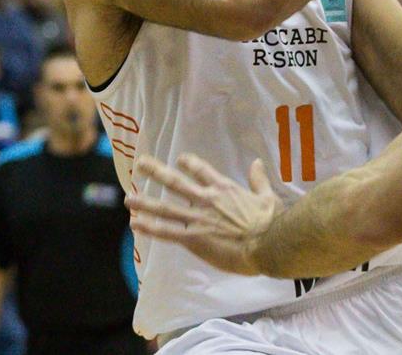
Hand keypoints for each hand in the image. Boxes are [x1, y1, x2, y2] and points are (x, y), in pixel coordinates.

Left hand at [128, 153, 281, 276]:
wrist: (268, 242)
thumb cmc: (271, 221)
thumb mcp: (267, 196)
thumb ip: (259, 180)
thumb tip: (257, 163)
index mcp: (224, 188)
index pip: (202, 170)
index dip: (189, 163)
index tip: (179, 159)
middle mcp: (206, 199)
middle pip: (176, 183)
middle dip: (157, 172)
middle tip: (140, 164)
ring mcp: (198, 219)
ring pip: (166, 208)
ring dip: (146, 202)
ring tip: (129, 198)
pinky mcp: (194, 239)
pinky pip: (167, 232)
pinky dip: (150, 228)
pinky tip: (136, 224)